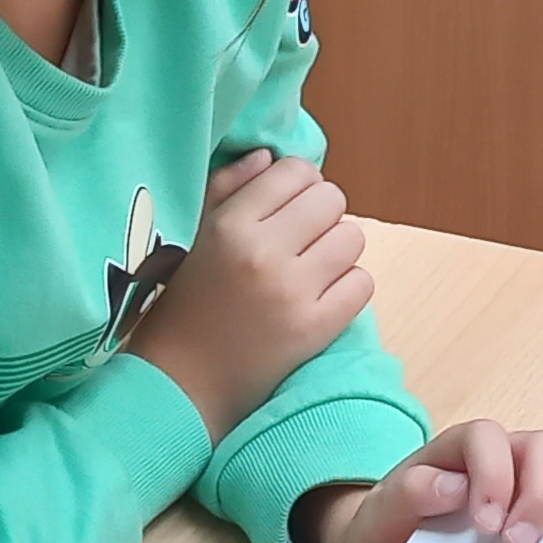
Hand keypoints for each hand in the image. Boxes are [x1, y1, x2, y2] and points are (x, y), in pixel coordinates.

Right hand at [128, 150, 368, 440]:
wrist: (180, 385)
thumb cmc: (182, 305)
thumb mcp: (192, 237)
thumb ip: (227, 188)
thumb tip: (271, 157)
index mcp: (229, 224)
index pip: (296, 171)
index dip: (298, 185)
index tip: (286, 209)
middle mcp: (263, 252)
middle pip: (332, 200)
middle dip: (321, 215)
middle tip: (301, 241)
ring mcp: (292, 292)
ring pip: (353, 239)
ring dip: (337, 251)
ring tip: (310, 269)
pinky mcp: (315, 329)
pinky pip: (361, 284)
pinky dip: (347, 288)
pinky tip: (320, 298)